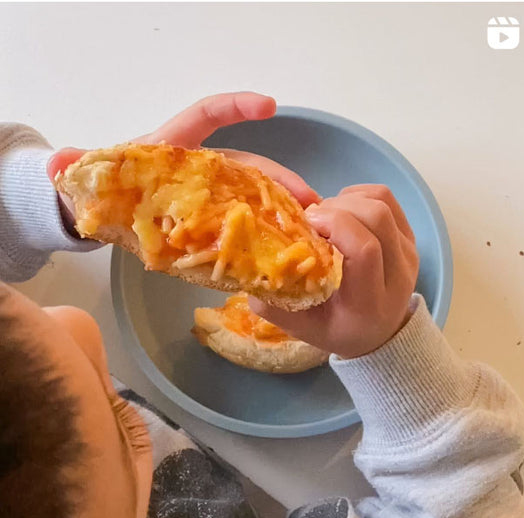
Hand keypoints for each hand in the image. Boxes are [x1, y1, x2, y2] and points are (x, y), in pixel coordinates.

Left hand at [47, 92, 319, 233]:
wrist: (103, 211)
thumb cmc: (105, 185)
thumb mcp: (91, 175)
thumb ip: (77, 167)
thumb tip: (59, 162)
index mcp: (174, 150)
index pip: (205, 118)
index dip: (234, 108)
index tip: (269, 105)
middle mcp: (199, 171)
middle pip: (246, 167)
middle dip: (279, 180)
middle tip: (308, 200)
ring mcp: (209, 197)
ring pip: (253, 197)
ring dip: (282, 210)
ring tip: (308, 228)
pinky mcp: (211, 221)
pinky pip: (242, 223)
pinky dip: (264, 233)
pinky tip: (283, 249)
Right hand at [249, 185, 419, 358]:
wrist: (379, 333)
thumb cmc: (338, 329)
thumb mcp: (302, 328)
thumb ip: (274, 307)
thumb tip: (249, 277)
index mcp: (370, 301)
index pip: (364, 249)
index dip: (335, 224)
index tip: (307, 223)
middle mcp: (398, 275)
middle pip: (376, 218)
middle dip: (338, 207)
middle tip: (313, 219)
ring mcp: (409, 253)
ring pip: (382, 204)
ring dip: (348, 199)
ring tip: (326, 214)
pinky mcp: (410, 237)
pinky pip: (388, 199)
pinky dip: (360, 194)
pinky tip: (343, 209)